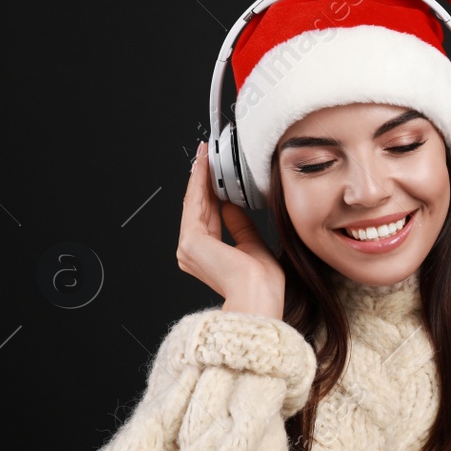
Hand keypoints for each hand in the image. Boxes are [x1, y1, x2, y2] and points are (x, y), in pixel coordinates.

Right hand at [177, 142, 285, 319]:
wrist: (258, 295)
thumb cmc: (261, 283)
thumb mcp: (252, 245)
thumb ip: (240, 226)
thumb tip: (232, 206)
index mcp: (205, 257)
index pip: (207, 216)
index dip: (210, 193)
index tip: (215, 174)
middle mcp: (192, 253)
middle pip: (197, 207)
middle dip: (203, 180)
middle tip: (206, 156)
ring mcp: (188, 247)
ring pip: (194, 203)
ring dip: (199, 177)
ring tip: (204, 155)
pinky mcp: (191, 240)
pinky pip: (194, 204)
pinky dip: (199, 183)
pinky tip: (203, 167)